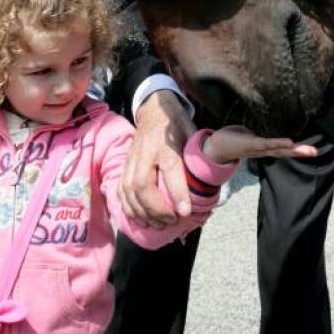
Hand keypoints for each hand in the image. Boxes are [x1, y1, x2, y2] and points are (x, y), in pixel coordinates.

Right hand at [120, 91, 195, 228]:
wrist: (153, 108)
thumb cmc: (175, 123)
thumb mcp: (192, 131)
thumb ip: (199, 152)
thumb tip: (212, 175)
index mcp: (165, 143)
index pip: (170, 169)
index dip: (177, 192)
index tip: (185, 212)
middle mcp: (145, 152)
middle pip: (143, 184)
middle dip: (156, 208)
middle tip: (171, 221)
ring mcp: (132, 159)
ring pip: (129, 190)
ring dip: (142, 212)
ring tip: (157, 225)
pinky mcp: (124, 165)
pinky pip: (120, 189)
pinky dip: (128, 207)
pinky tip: (139, 219)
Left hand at [202, 125, 317, 164]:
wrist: (215, 146)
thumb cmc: (233, 138)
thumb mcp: (247, 133)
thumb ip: (257, 131)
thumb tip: (264, 123)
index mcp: (264, 148)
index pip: (283, 149)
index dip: (297, 149)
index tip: (312, 149)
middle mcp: (263, 150)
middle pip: (285, 152)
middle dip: (300, 152)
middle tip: (316, 152)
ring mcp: (258, 148)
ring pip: (279, 149)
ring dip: (294, 150)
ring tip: (308, 150)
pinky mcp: (250, 144)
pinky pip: (267, 143)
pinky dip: (279, 144)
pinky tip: (289, 143)